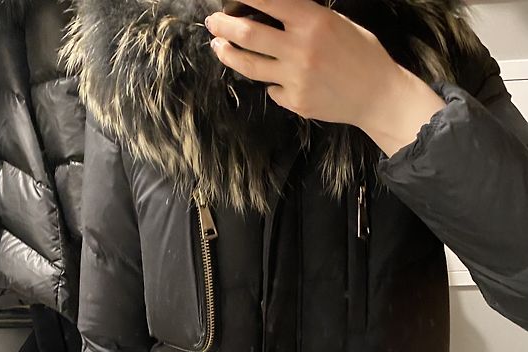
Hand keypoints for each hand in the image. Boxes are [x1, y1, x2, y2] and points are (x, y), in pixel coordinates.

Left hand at [204, 0, 402, 129]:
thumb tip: (271, 11)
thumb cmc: (361, 54)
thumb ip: (304, 17)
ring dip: (228, 54)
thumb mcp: (336, 22)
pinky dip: (270, 83)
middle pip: (247, 34)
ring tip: (219, 47)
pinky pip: (272, 90)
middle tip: (212, 22)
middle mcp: (299, 48)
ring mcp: (295, 78)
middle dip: (223, 26)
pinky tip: (272, 79)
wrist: (378, 95)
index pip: (266, 0)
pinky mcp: (295, 101)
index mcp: (312, 21)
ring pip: (249, 65)